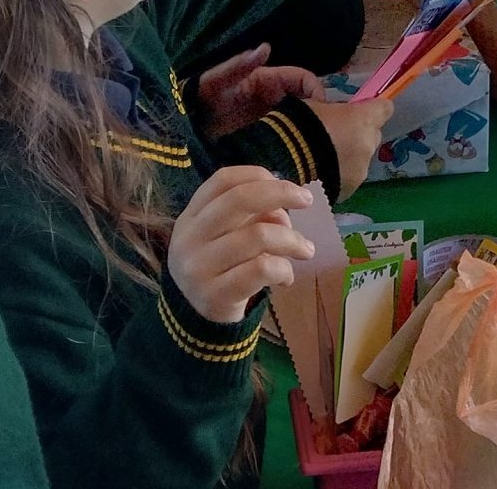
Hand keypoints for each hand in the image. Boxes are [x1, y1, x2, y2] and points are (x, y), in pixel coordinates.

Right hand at [168, 167, 315, 323]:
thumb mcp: (228, 237)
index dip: (258, 175)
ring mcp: (199, 267)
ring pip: (257, 235)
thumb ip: (252, 217)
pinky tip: (287, 278)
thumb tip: (283, 210)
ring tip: (305, 250)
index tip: (286, 184)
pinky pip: (262, 269)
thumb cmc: (222, 270)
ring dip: (292, 240)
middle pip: (239, 200)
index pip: (223, 181)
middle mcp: (189, 238)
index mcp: (191, 216)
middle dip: (280, 193)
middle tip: (307, 201)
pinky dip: (284, 269)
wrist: (198, 321)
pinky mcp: (215, 295)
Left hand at [195, 44, 323, 139]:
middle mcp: (274, 99)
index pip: (304, 80)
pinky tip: (299, 157)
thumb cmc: (201, 98)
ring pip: (301, 123)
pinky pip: (288, 140)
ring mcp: (272, 119)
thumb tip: (266, 47)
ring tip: (315, 149)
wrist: (185, 127)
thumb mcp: (217, 80)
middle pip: (308, 103)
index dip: (317, 91)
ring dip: (309, 133)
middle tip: (324, 135)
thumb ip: (240, 65)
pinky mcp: (267, 138)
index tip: (323, 112)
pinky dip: (296, 146)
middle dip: (319, 115)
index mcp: (268, 80)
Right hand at [306, 97, 395, 200]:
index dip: (373, 108)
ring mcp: (361, 170)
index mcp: (363, 119)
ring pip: (361, 158)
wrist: (287, 163)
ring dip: (349, 156)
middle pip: (373, 135)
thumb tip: (336, 114)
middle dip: (359, 134)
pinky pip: (350, 177)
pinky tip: (321, 173)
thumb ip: (334, 110)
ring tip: (324, 159)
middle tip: (336, 136)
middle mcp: (368, 145)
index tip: (361, 110)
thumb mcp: (315, 106)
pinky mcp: (350, 189)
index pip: (384, 108)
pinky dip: (340, 174)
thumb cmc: (300, 127)